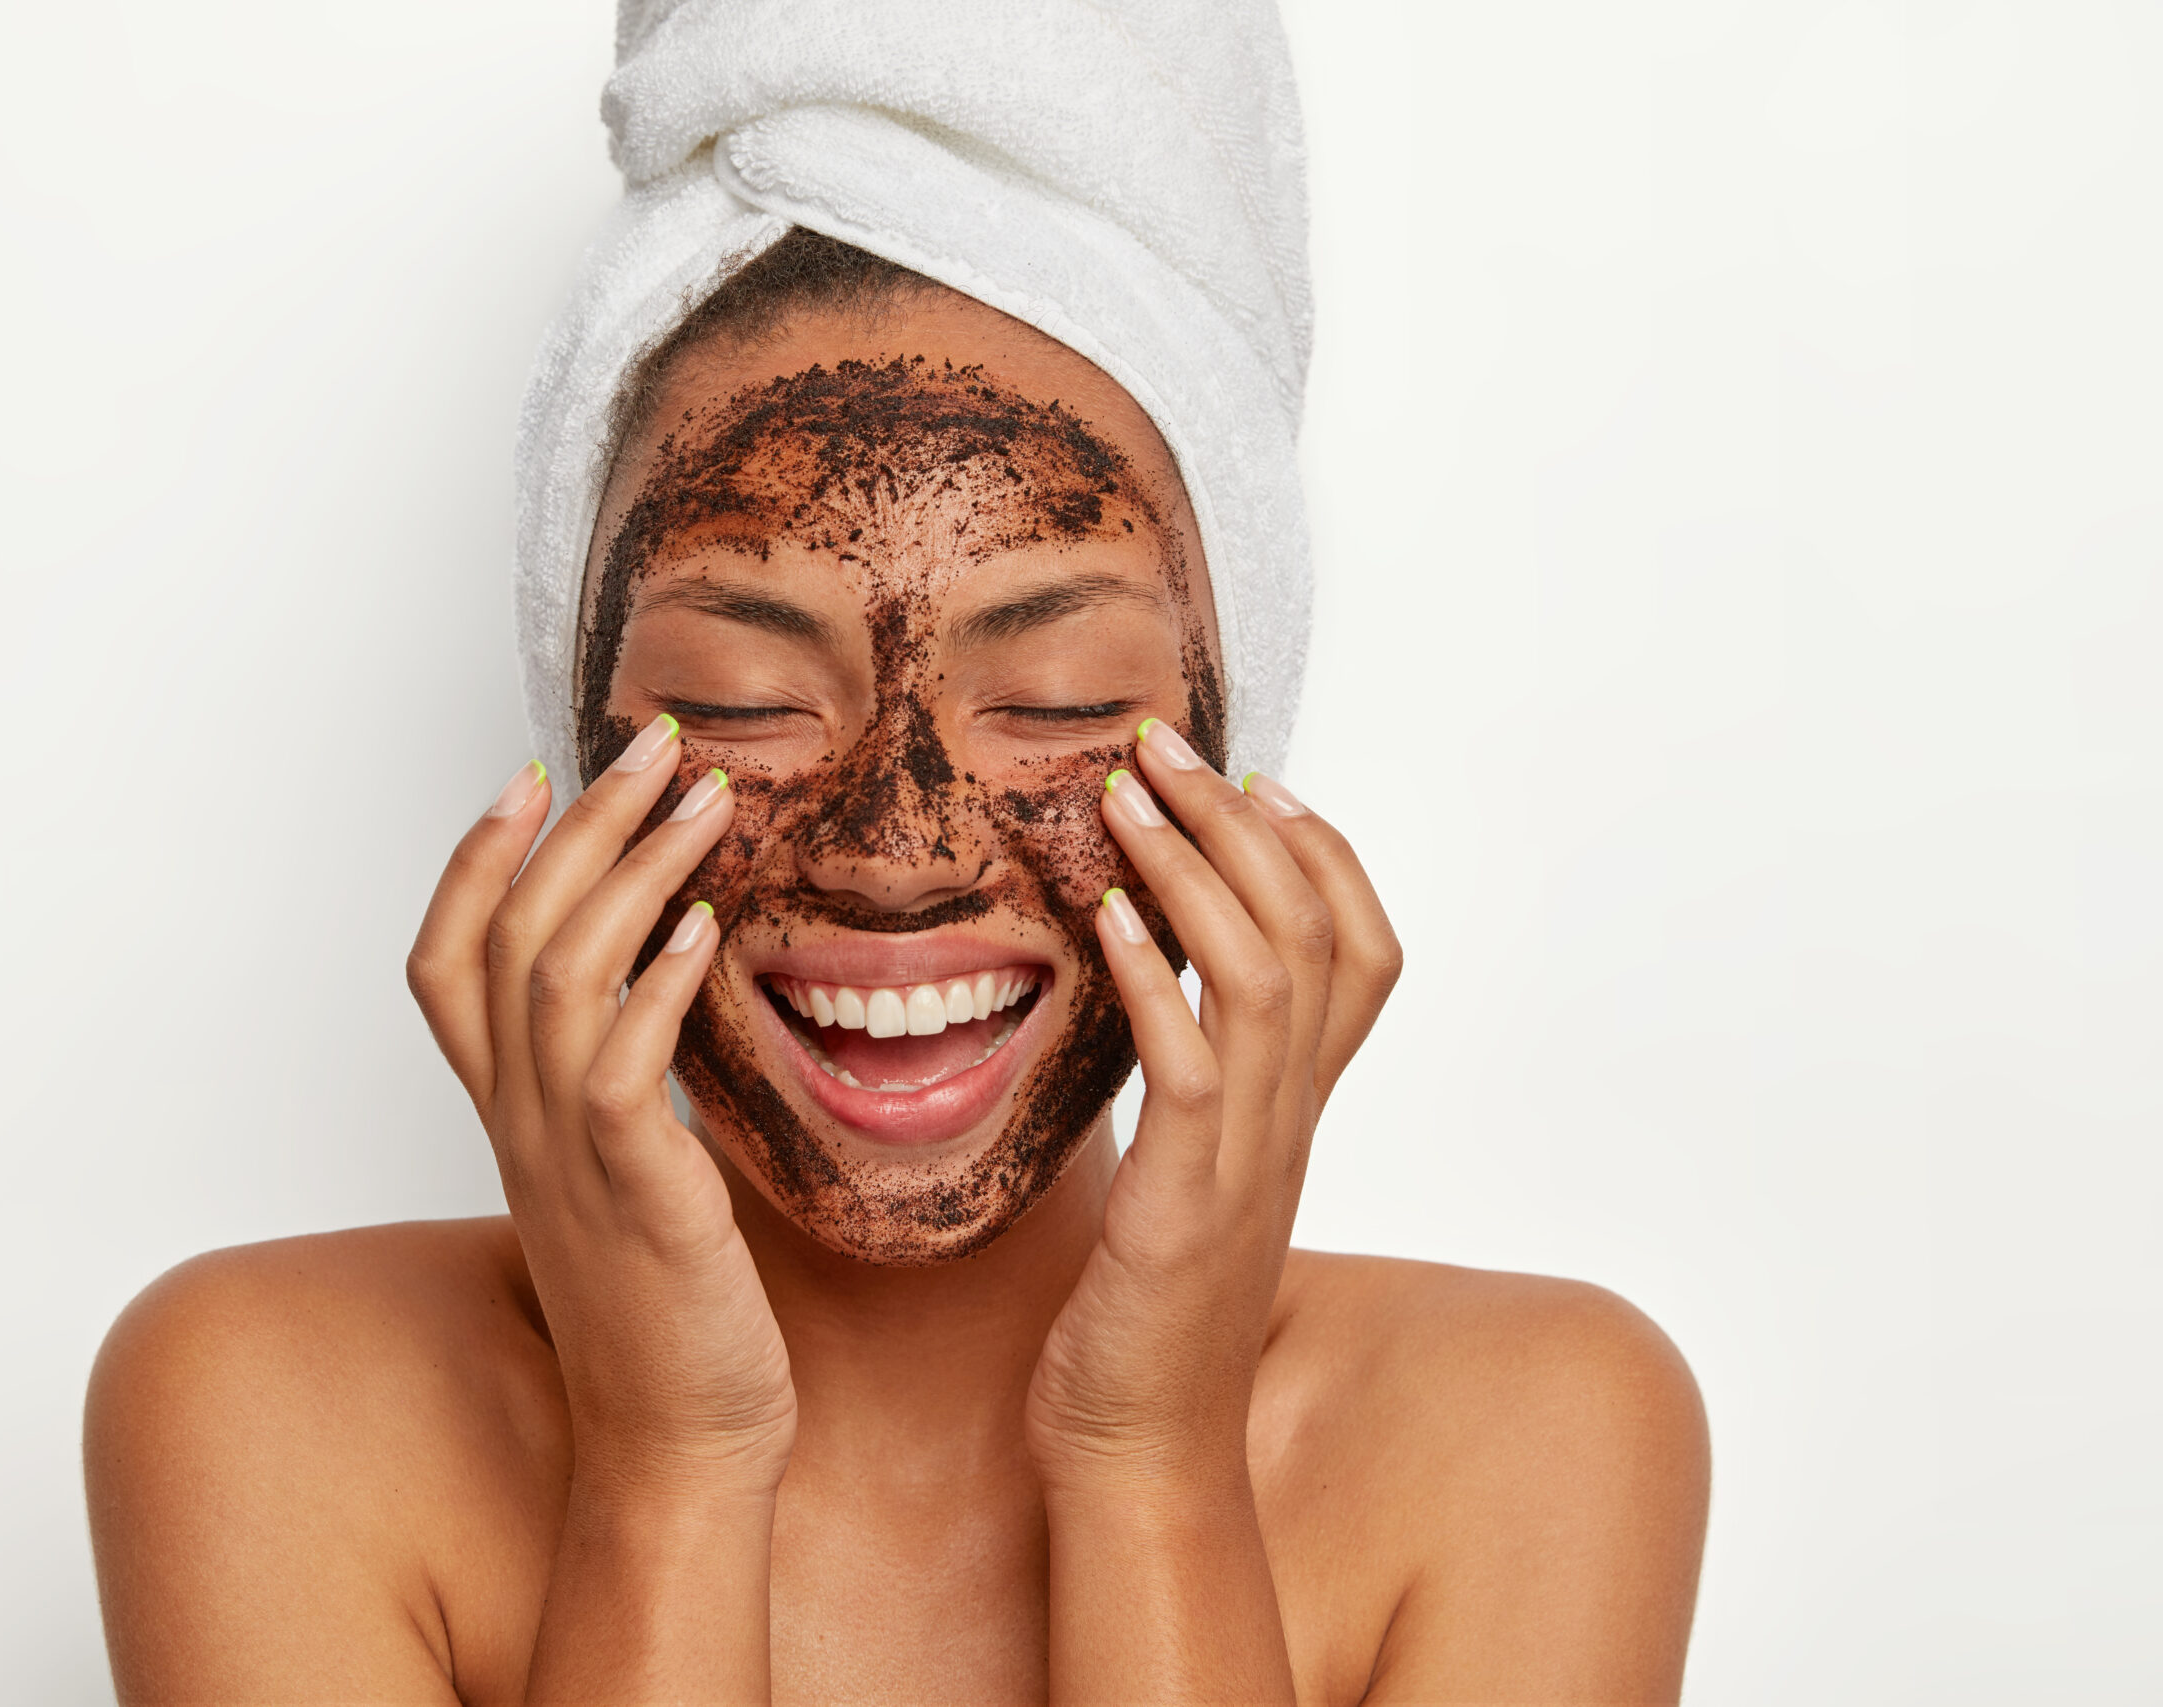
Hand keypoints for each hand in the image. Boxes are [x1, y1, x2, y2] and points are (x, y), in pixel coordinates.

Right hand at [406, 716, 796, 1496]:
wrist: (676, 1445)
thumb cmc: (666, 1313)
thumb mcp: (622, 1181)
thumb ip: (614, 1091)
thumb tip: (658, 1003)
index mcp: (510, 1118)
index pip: (447, 963)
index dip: (474, 860)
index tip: (529, 772)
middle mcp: (519, 1125)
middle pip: (508, 938)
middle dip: (577, 825)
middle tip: (654, 746)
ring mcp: (564, 1158)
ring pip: (557, 976)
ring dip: (630, 873)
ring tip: (703, 801)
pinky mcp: (631, 1195)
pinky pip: (617, 1066)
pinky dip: (655, 985)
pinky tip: (707, 928)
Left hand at [1025, 721, 1400, 1486]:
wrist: (1140, 1448)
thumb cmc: (1144, 1313)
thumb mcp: (1183, 1175)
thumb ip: (1189, 1089)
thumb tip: (1149, 1001)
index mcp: (1298, 1111)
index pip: (1364, 951)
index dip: (1324, 850)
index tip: (1253, 778)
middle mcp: (1295, 1122)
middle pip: (1322, 931)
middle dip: (1244, 821)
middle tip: (1161, 745)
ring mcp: (1252, 1160)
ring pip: (1268, 974)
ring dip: (1196, 868)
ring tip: (1125, 794)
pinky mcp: (1188, 1202)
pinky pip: (1194, 1063)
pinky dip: (1155, 976)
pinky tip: (1104, 913)